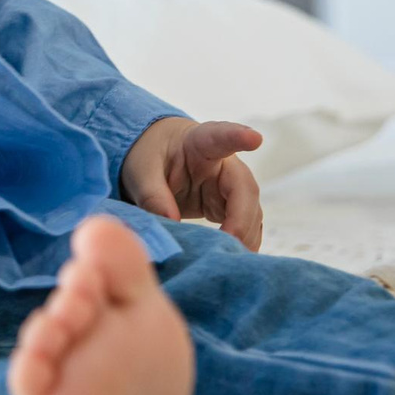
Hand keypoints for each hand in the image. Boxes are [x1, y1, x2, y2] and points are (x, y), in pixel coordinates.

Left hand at [118, 117, 263, 250]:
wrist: (155, 161)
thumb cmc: (150, 157)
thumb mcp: (140, 171)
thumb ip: (152, 194)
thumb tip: (170, 221)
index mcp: (199, 142)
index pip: (221, 137)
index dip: (238, 136)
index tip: (254, 138)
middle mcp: (223, 164)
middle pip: (244, 189)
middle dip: (242, 218)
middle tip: (230, 242)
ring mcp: (230, 186)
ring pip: (251, 212)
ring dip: (245, 236)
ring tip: (230, 257)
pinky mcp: (229, 206)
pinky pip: (244, 226)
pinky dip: (242, 243)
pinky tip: (233, 258)